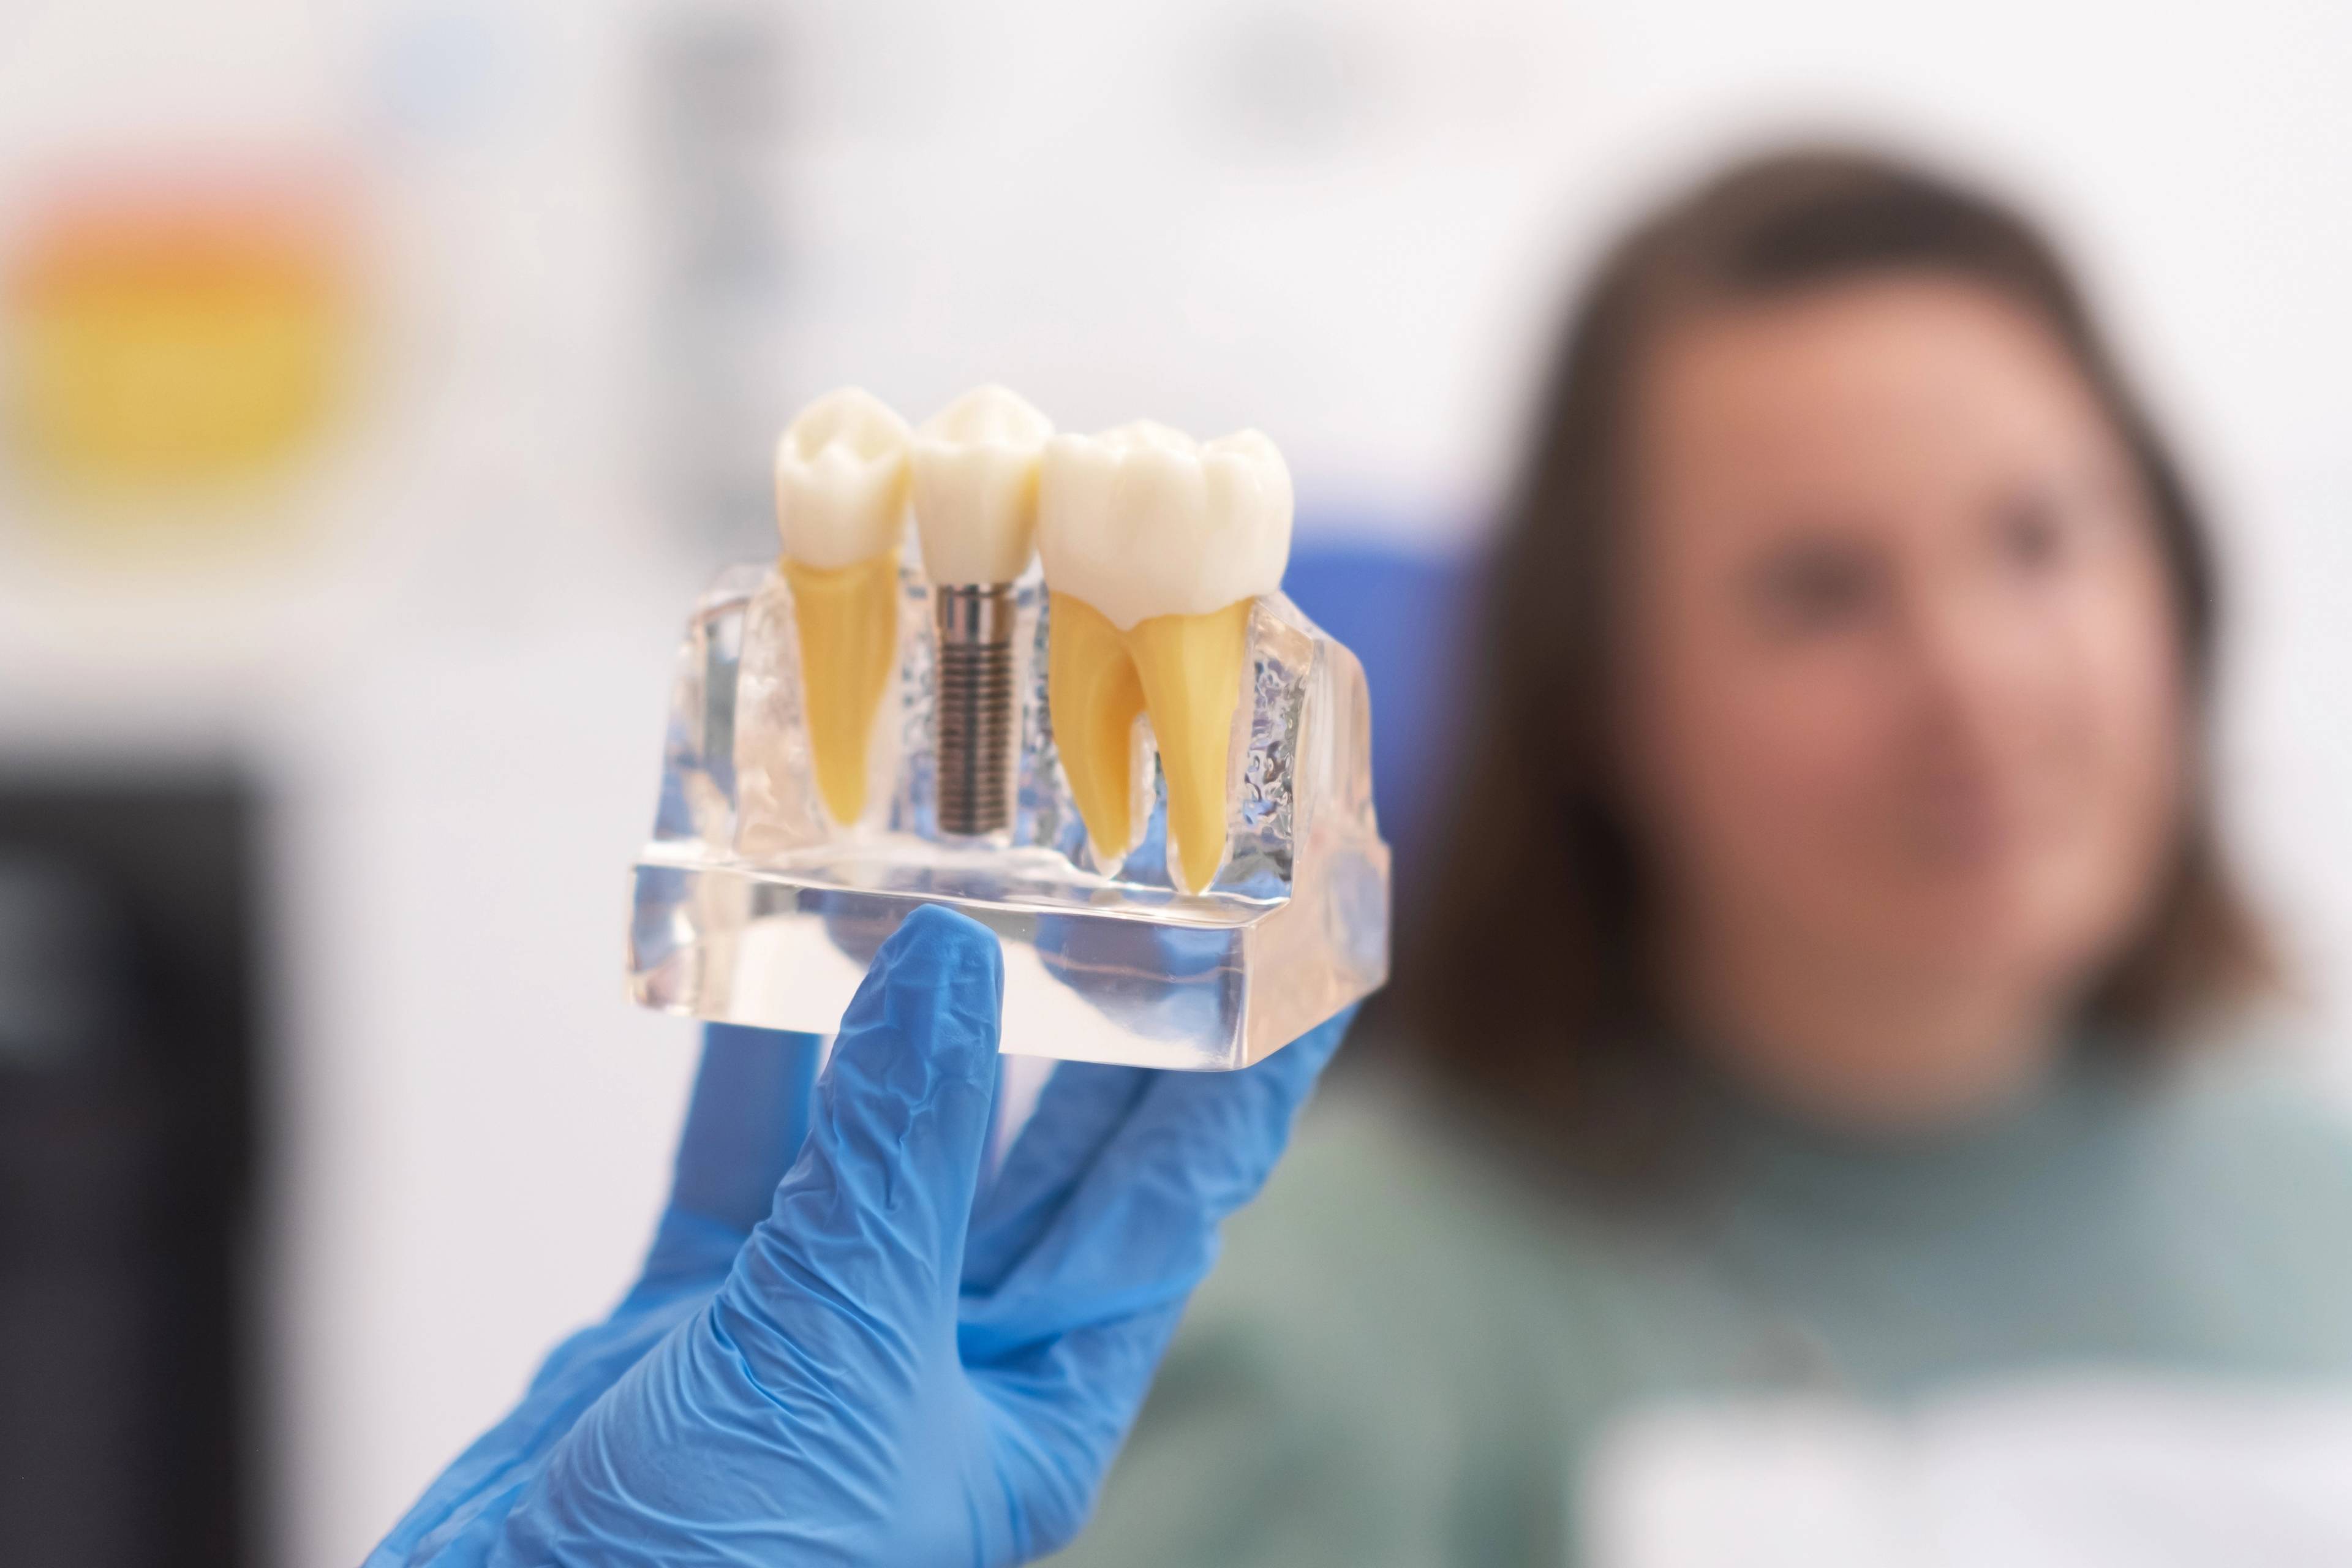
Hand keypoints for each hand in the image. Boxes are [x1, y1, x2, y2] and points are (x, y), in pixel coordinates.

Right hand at [371, 904, 1352, 1565]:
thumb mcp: (837, 1350)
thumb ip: (896, 1153)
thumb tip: (951, 959)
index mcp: (1038, 1407)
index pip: (1175, 1202)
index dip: (1247, 1080)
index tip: (1310, 963)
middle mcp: (947, 1363)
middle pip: (1047, 1151)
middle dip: (1093, 1016)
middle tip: (1137, 874)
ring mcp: (820, 1333)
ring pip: (892, 1136)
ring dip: (906, 1016)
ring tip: (948, 874)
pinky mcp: (696, 1319)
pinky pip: (744, 1158)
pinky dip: (749, 1061)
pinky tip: (764, 950)